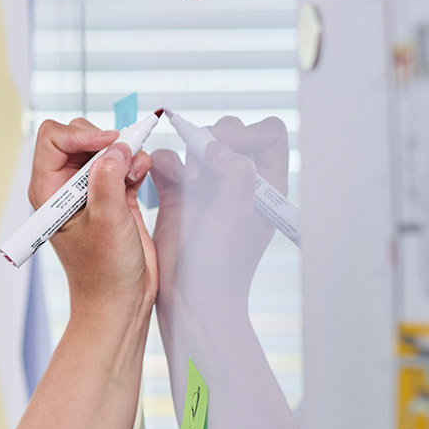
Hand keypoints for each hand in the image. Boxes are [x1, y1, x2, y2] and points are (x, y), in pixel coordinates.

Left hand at [29, 118, 156, 319]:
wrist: (120, 300)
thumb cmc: (104, 270)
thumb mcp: (106, 220)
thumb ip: (108, 179)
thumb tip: (116, 147)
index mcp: (48, 191)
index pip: (52, 139)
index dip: (80, 135)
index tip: (108, 144)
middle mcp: (64, 187)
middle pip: (78, 137)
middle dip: (105, 141)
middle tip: (124, 160)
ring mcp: (88, 190)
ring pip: (103, 147)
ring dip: (124, 152)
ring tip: (135, 174)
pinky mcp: (112, 195)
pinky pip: (122, 163)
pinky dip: (134, 163)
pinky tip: (141, 177)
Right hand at [151, 116, 289, 308]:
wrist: (190, 295)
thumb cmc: (222, 263)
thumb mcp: (237, 215)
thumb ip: (235, 173)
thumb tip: (217, 145)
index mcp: (265, 185)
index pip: (268, 135)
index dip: (249, 133)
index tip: (226, 150)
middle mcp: (238, 181)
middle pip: (230, 133)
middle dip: (212, 141)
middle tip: (201, 167)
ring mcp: (207, 186)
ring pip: (197, 144)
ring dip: (187, 154)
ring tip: (184, 183)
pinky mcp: (177, 194)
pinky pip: (168, 163)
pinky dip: (162, 165)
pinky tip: (160, 183)